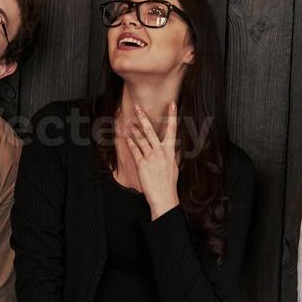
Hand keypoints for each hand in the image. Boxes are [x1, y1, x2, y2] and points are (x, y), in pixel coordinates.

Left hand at [123, 103, 180, 218]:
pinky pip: (134, 150)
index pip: (173, 130)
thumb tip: (172, 146)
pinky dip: (130, 142)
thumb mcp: (174, 166)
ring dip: (133, 129)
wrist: (164, 197)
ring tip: (128, 122)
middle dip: (143, 117)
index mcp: (171, 151)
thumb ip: (172, 154)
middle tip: (138, 107)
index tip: (172, 104)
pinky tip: (127, 137)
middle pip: (150, 131)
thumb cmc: (169, 183)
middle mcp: (161, 152)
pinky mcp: (142, 164)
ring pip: (140, 139)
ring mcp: (151, 157)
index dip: (172, 116)